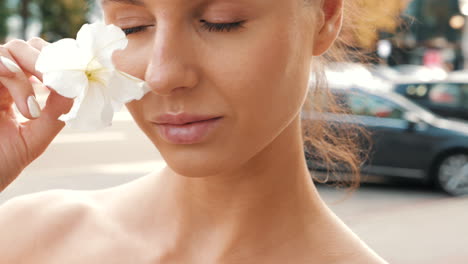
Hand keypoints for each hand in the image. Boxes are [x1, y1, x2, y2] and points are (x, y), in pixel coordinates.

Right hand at [0, 38, 72, 190]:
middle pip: (21, 47)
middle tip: (59, 84)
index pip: (35, 58)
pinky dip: (16, 80)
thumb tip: (77, 87)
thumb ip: (56, 112)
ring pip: (7, 52)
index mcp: (11, 90)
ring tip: (33, 113)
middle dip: (45, 61)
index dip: (55, 61)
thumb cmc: (1, 163)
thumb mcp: (35, 137)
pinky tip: (25, 110)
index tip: (75, 76)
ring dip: (27, 77)